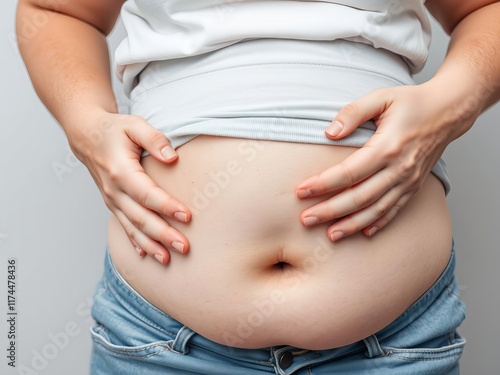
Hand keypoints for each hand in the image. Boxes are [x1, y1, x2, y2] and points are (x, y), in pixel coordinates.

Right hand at [69, 110, 190, 263]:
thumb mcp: (134, 125)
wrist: (87, 136)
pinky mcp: (114, 204)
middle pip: (140, 218)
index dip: (166, 206)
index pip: (146, 194)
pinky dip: (136, 243)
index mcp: (121, 171)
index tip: (187, 216)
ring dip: (151, 245)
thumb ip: (154, 139)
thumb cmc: (115, 130)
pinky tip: (148, 255)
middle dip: (162, 234)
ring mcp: (112, 200)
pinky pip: (125, 227)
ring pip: (132, 228)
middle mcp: (114, 190)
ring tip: (169, 259)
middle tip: (184, 247)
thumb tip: (172, 157)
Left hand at [295, 83, 472, 240]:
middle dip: (330, 211)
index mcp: (387, 147)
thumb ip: (353, 112)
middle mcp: (398, 168)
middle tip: (306, 219)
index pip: (349, 172)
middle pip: (359, 197)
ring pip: (376, 209)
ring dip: (351, 224)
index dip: (323, 184)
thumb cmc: (412, 102)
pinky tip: (363, 233)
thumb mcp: (381, 97)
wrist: (448, 111)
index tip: (301, 191)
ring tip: (330, 235)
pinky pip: (394, 210)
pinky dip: (379, 223)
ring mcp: (408, 180)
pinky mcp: (414, 186)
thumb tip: (330, 132)